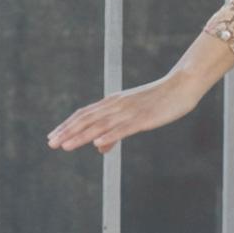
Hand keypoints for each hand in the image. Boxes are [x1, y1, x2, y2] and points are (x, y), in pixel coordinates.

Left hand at [47, 73, 202, 154]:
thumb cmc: (160, 100)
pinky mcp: (144, 118)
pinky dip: (109, 136)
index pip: (84, 114)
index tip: (52, 136)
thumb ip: (115, 131)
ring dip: (81, 136)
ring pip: (100, 125)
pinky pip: (124, 128)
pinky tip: (97, 144)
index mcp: (113, 103)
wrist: (182, 85)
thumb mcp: (135, 116)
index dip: (67, 125)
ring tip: (65, 146)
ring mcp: (130, 111)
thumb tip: (99, 148)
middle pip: (87, 119)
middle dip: (67, 132)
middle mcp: (117, 105)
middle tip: (50, 143)